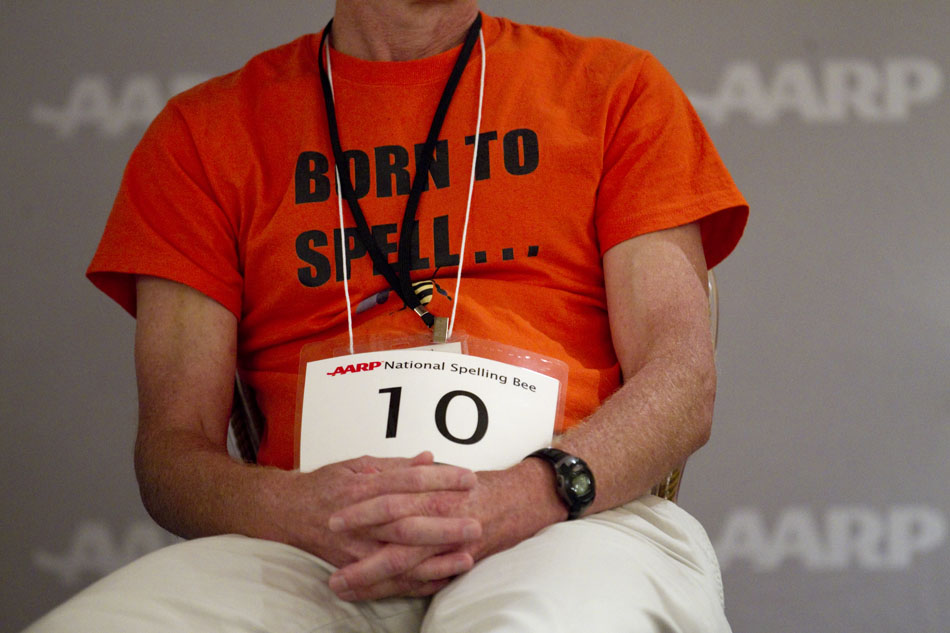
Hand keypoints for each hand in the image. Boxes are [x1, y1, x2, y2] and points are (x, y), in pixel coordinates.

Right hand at [272, 452, 482, 598]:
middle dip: (444, 525)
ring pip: (400, 557)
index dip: (441, 479)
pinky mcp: (354, 569)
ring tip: (467, 557)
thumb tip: (429, 458)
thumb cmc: (325, 486)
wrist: (286, 513)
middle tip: (476, 523)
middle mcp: (360, 520)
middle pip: (407, 523)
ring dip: (435, 559)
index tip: (469, 478)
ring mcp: (356, 549)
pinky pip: (389, 582)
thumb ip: (396, 465)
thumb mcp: (358, 466)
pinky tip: (442, 579)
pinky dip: (417, 583)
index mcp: (363, 489)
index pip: (408, 482)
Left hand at [326, 458, 565, 600]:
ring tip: (341, 585)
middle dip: (359, 546)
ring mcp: (450, 542)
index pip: (389, 498)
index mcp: (432, 489)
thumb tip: (370, 472)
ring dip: (370, 576)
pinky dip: (399, 589)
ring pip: (405, 563)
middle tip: (329, 560)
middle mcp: (441, 515)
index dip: (360, 510)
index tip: (333, 517)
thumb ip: (406, 472)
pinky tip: (376, 594)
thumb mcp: (436, 471)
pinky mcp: (459, 560)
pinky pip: (424, 580)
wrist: (516, 500)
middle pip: (393, 534)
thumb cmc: (470, 485)